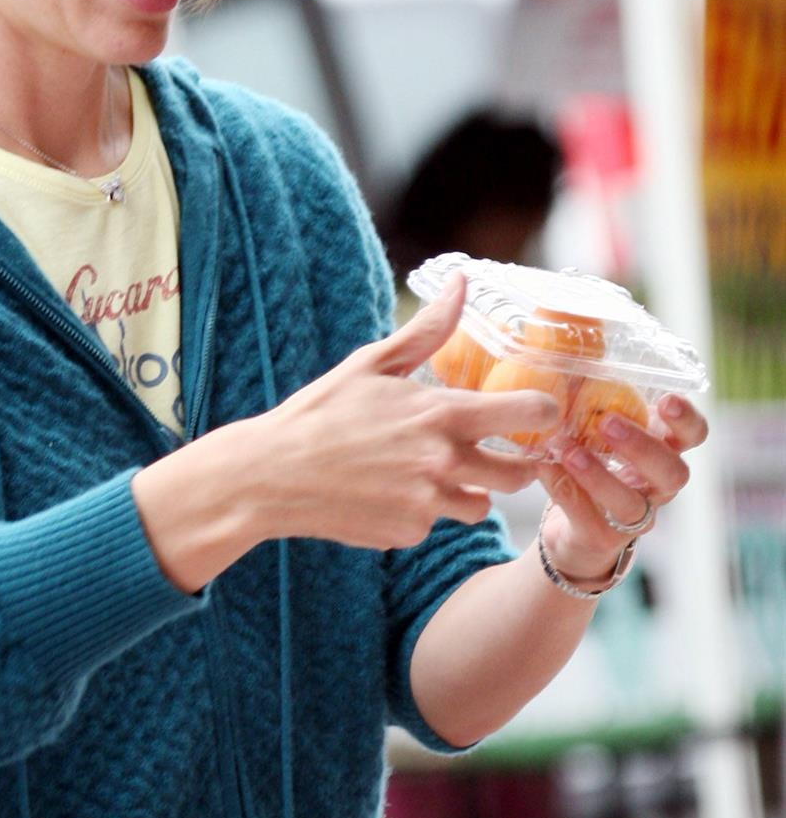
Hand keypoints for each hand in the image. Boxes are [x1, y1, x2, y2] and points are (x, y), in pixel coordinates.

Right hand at [260, 274, 558, 550]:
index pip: (528, 413)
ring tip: (432, 473)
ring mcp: (427, 503)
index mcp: (440, 413)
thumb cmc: (320, 413)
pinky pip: (435, 524)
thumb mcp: (371, 364)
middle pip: (521, 473)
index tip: (540, 414)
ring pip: (481, 506)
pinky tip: (389, 493)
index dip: (545, 413)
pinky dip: (422, 511)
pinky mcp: (408, 533)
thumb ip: (426, 331)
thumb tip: (463, 284)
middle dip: (519, 465)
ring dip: (470, 492)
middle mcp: (443, 462)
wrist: (271, 475)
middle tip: (503, 455)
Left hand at [538, 391, 708, 581]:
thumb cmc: (587, 469)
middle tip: (607, 421)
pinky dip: (566, 491)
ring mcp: (633, 519)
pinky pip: (590, 519)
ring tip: (570, 450)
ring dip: (599, 474)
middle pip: (674, 472)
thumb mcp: (594, 434)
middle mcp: (656, 488)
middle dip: (642, 446)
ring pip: (632, 503)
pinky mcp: (602, 539)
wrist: (570, 533)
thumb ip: (589, 404)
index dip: (687, 420)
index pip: (693, 436)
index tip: (667, 399)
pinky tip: (545, 468)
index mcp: (662, 453)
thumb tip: (564, 356)